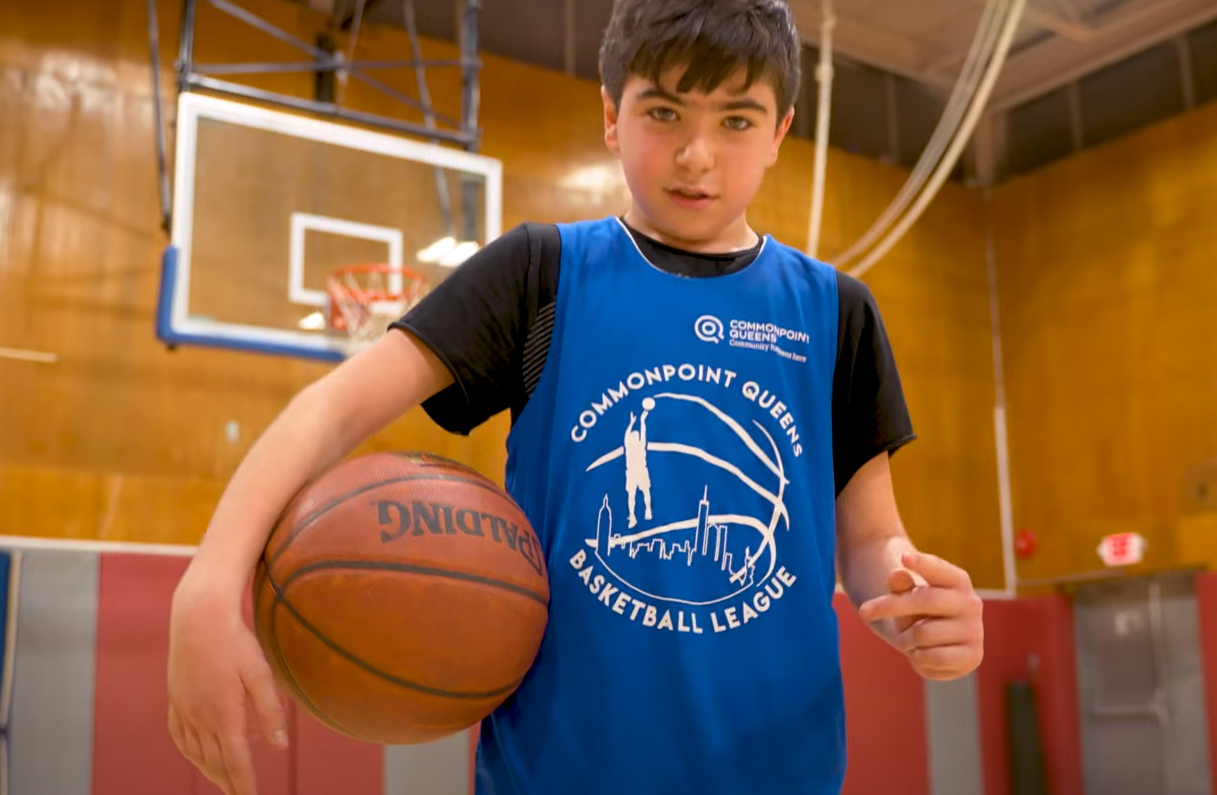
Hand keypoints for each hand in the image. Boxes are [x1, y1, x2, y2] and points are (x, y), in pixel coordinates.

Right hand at [167, 578, 287, 794]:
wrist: (198, 618)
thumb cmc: (235, 643)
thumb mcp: (261, 674)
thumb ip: (270, 711)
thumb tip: (279, 746)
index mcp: (224, 715)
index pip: (236, 762)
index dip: (244, 784)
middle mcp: (200, 718)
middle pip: (215, 762)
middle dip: (229, 782)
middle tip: (240, 794)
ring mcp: (183, 709)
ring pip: (196, 753)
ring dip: (210, 771)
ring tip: (225, 782)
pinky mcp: (175, 699)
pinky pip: (179, 736)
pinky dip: (190, 753)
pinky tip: (197, 755)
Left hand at [857, 551, 982, 680]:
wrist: (936, 643)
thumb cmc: (917, 612)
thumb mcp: (904, 595)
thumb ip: (900, 585)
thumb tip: (896, 574)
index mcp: (958, 580)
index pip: (938, 569)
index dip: (922, 563)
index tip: (903, 558)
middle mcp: (971, 602)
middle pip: (922, 600)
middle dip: (890, 606)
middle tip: (863, 612)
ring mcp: (975, 630)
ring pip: (923, 633)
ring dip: (905, 639)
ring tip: (910, 639)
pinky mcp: (973, 656)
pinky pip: (933, 658)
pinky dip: (918, 658)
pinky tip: (921, 653)